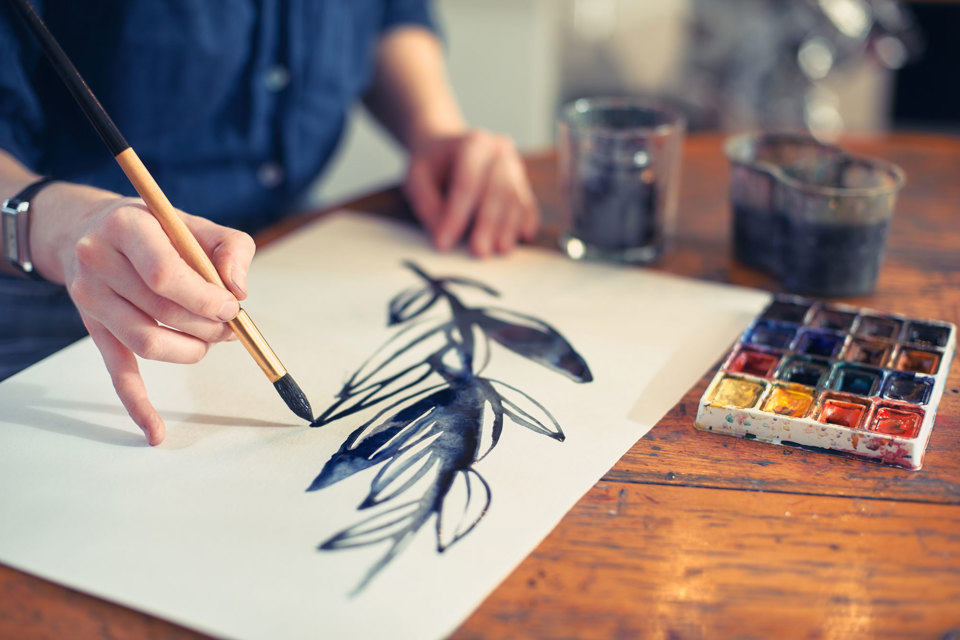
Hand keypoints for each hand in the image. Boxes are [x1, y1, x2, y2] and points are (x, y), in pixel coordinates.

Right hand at [32, 185, 254, 444]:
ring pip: (147, 343)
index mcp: (126, 227)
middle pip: (161, 312)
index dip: (205, 298)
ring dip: (191, 350)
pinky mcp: (94, 330)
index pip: (165, 275)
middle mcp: (98, 262)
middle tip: (230, 325)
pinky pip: (117, 373)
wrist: (88, 230)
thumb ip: (232, 249)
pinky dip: (138, 405)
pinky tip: (155, 432)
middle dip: (208, 324)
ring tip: (211, 340)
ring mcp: (90, 300)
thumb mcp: (197, 223)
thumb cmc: (157, 229)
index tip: (231, 306)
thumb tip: (238, 291)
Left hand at [403, 130, 539, 257]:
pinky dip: (525, 222)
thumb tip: (443, 237)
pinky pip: (527, 203)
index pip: (467, 183)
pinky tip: (522, 238)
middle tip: (479, 252)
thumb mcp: (416, 180)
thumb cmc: (431, 166)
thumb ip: (427, 207)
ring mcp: (514, 165)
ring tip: (499, 250)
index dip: (456, 215)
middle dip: (488, 224)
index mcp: (472, 144)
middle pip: (498, 190)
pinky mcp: (522, 182)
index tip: (445, 242)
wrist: (448, 150)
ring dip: (508, 227)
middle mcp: (499, 150)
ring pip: (515, 198)